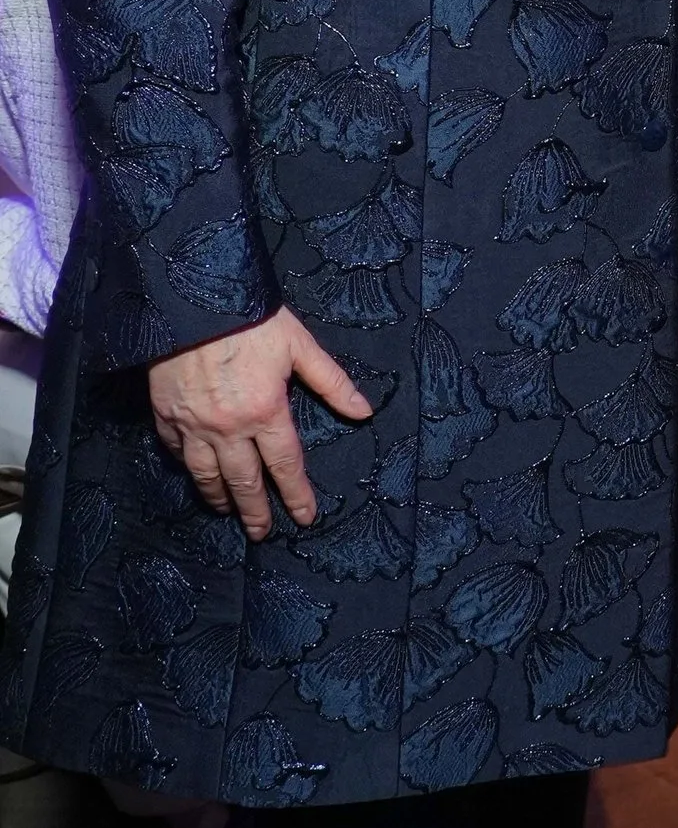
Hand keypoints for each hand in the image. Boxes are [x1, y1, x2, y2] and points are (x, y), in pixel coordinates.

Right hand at [146, 311, 372, 538]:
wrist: (188, 295)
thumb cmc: (248, 317)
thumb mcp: (299, 344)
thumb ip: (331, 382)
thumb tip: (363, 411)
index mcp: (266, 411)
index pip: (285, 465)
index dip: (297, 494)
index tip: (305, 516)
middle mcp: (228, 427)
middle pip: (245, 482)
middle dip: (256, 511)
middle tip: (262, 533)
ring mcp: (192, 424)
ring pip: (206, 475)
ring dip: (219, 497)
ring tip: (228, 510)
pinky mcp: (164, 414)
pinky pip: (176, 452)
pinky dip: (187, 467)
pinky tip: (195, 474)